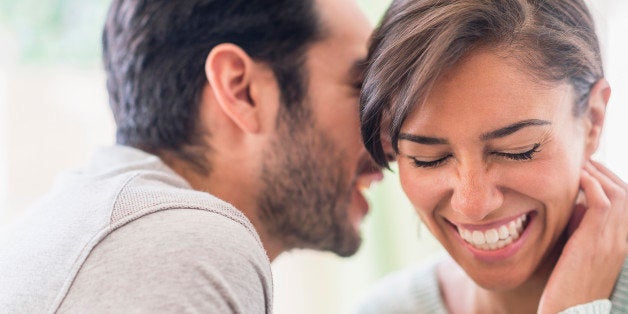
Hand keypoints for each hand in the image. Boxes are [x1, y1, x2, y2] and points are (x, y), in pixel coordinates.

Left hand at [538, 160, 627, 313]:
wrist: (568, 310)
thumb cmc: (568, 282)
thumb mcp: (580, 248)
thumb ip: (583, 225)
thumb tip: (575, 202)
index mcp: (623, 240)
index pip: (625, 200)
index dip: (608, 180)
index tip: (589, 168)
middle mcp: (624, 237)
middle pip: (624, 191)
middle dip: (604, 171)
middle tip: (582, 159)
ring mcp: (614, 238)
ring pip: (616, 191)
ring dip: (596, 173)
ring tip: (577, 163)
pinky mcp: (596, 239)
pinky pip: (601, 201)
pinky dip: (590, 184)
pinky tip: (575, 177)